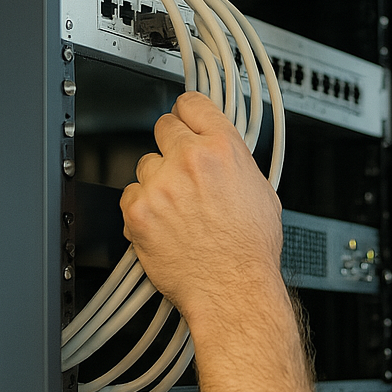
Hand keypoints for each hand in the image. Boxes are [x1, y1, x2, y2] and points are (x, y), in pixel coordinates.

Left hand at [120, 91, 283, 327]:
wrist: (233, 288)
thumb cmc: (250, 249)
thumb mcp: (262, 191)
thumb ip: (235, 160)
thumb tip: (223, 148)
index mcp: (224, 149)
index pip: (191, 103)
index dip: (187, 112)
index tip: (184, 119)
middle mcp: (190, 160)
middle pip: (162, 127)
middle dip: (171, 146)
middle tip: (180, 170)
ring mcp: (161, 184)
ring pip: (145, 164)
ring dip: (156, 182)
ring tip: (178, 210)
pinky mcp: (138, 210)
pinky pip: (129, 195)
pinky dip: (142, 209)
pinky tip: (164, 225)